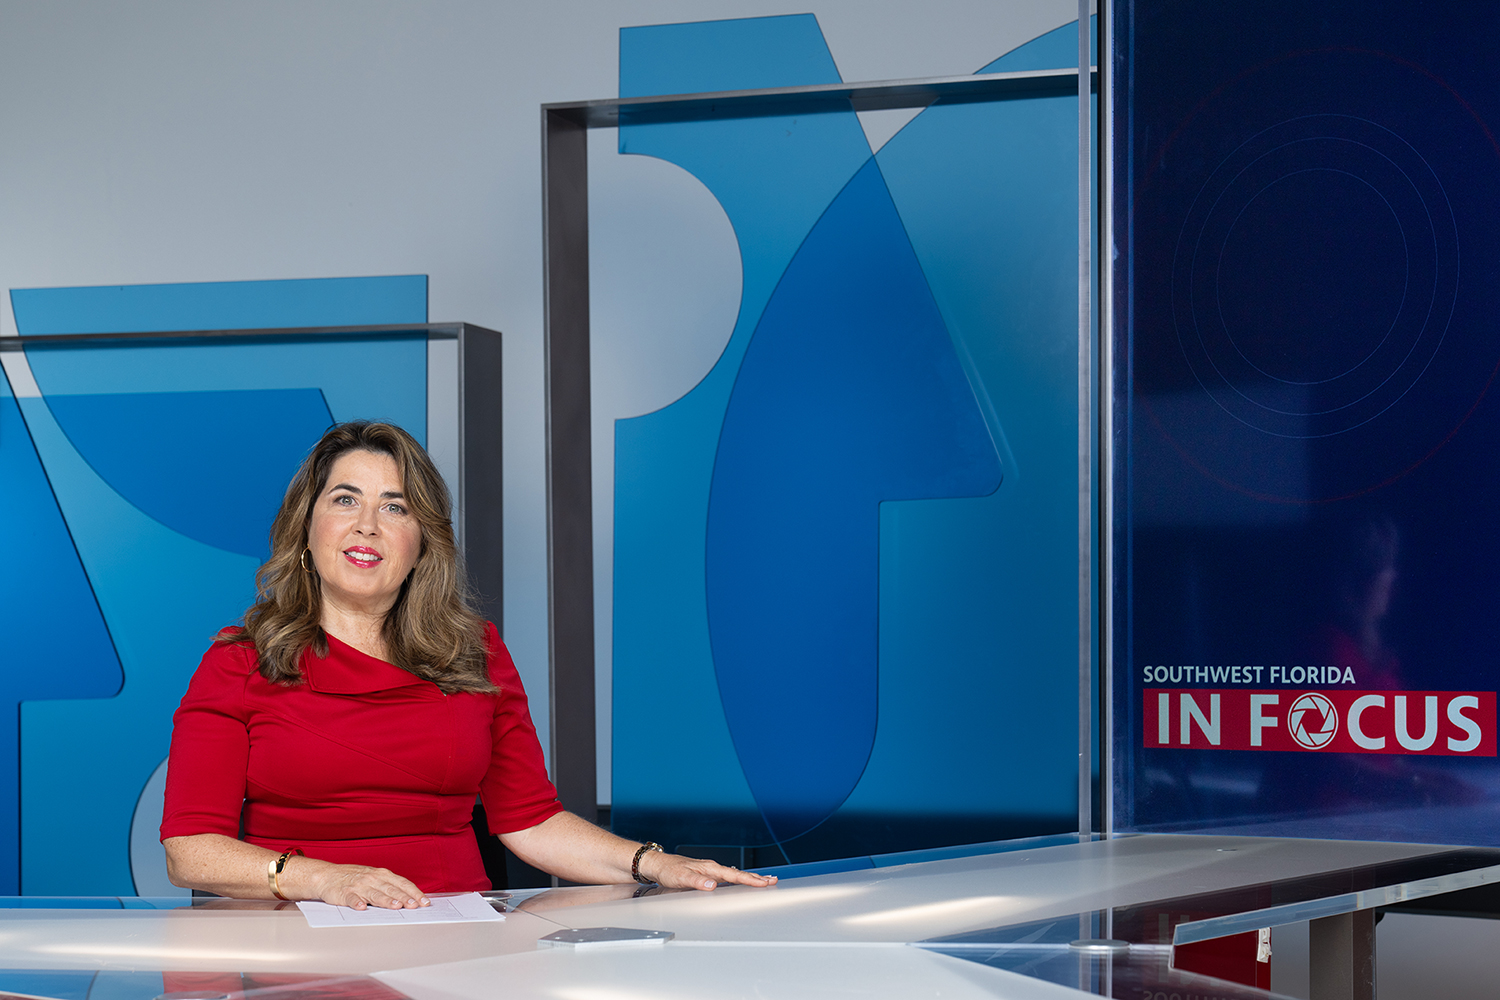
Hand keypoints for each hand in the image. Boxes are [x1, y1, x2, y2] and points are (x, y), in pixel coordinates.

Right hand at [307, 862, 430, 909]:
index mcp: (383, 875)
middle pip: (392, 889)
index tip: (425, 902)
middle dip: (404, 898)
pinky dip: (356, 902)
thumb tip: (412, 899)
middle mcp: (373, 879)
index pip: (403, 884)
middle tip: (414, 906)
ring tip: (396, 906)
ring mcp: (359, 885)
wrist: (328, 876)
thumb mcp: (375, 878)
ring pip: (375, 894)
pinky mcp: (344, 893)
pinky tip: (362, 908)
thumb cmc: (356, 879)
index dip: (415, 893)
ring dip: (386, 900)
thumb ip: (391, 887)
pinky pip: (352, 898)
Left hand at [637, 850, 777, 891]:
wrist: (657, 865)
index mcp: (709, 868)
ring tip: (764, 881)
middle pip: (738, 874)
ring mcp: (709, 871)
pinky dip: (737, 879)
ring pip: (734, 875)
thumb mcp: (681, 878)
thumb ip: (697, 882)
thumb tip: (713, 885)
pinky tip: (741, 882)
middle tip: (773, 881)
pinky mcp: (706, 874)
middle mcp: (711, 868)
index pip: (733, 876)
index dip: (749, 880)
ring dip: (749, 878)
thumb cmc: (668, 870)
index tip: (764, 883)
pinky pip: (726, 877)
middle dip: (756, 878)